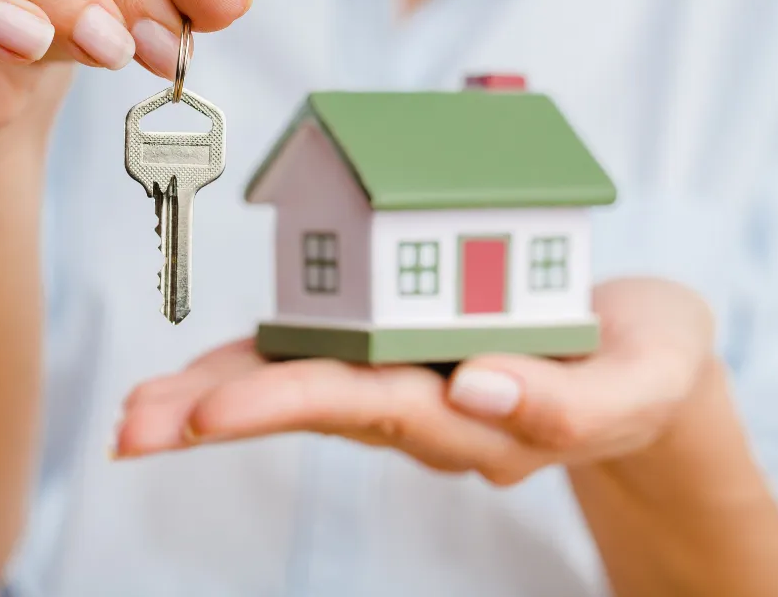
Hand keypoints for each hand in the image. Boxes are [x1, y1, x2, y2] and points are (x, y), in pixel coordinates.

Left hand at [113, 278, 716, 483]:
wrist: (642, 353)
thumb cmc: (644, 364)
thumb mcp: (642, 383)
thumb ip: (571, 405)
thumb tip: (478, 391)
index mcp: (476, 413)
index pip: (372, 408)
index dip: (289, 404)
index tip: (211, 417)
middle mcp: (425, 405)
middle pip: (312, 406)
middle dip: (219, 415)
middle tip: (133, 428)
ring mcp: (408, 380)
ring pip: (302, 388)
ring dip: (217, 396)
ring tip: (135, 413)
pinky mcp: (401, 350)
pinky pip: (322, 356)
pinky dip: (259, 363)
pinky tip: (203, 376)